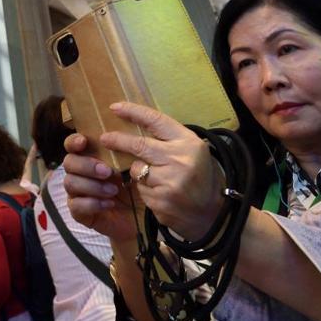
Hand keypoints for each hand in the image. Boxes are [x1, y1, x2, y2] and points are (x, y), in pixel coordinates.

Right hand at [61, 134, 138, 241]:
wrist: (142, 217)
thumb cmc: (136, 185)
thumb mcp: (133, 165)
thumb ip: (123, 151)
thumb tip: (120, 137)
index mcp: (90, 157)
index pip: (72, 144)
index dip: (74, 141)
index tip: (83, 142)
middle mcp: (80, 173)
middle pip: (68, 162)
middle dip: (87, 165)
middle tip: (108, 172)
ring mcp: (77, 193)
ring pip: (70, 183)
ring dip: (92, 185)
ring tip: (113, 191)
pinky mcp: (80, 212)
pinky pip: (76, 206)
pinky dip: (92, 203)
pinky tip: (109, 204)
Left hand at [102, 102, 223, 241]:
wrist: (214, 213)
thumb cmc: (200, 177)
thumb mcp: (192, 151)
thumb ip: (169, 139)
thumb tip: (135, 124)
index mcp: (188, 142)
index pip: (156, 120)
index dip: (133, 112)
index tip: (115, 107)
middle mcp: (179, 160)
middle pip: (139, 145)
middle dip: (118, 140)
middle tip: (105, 138)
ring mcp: (169, 182)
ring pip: (137, 169)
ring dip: (139, 172)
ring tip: (158, 179)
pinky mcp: (160, 201)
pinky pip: (140, 189)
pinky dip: (145, 190)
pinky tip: (161, 194)